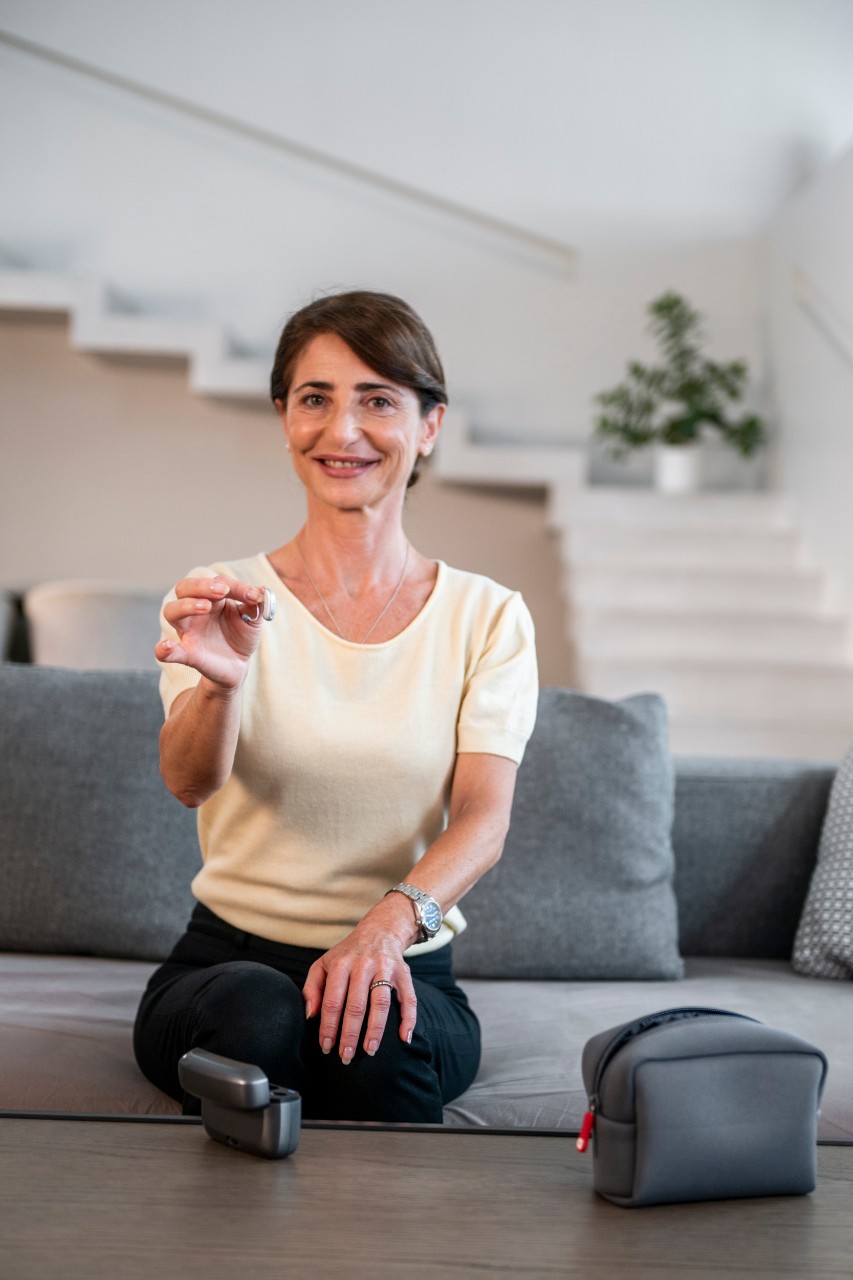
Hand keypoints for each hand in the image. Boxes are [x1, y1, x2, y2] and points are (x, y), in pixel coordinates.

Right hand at [156, 576, 265, 688]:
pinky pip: (169, 651)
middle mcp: (194, 611)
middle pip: (184, 588)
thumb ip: (256, 605)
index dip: (236, 587)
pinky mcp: (187, 654)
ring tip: (205, 607)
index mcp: (212, 598)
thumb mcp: (252, 619)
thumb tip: (262, 591)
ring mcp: (188, 631)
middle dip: (201, 586)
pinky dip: (165, 649)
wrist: (238, 665)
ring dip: (186, 605)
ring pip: (172, 611)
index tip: (254, 595)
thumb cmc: (241, 636)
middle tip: (222, 591)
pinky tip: (166, 648)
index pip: (217, 583)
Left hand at [302, 899, 418, 1063]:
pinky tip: (404, 1038)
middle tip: (346, 1056)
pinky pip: (409, 998)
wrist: (379, 930)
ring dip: (375, 1030)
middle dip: (350, 1034)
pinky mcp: (403, 972)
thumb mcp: (323, 964)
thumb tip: (310, 1016)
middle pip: (356, 1005)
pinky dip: (409, 1019)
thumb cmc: (347, 954)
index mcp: (341, 964)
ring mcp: (385, 968)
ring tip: (370, 1050)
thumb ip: (312, 988)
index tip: (326, 1047)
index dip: (329, 1026)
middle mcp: (363, 965)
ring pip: (381, 1002)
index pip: (333, 1001)